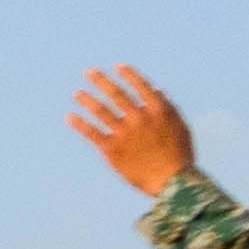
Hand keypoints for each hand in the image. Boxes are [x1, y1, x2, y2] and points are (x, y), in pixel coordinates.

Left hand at [65, 66, 200, 195]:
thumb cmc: (179, 154)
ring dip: (87, 100)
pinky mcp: (113, 150)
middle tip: (89, 72)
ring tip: (77, 93)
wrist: (171, 182)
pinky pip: (93, 133)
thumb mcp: (179, 126)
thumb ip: (166, 107)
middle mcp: (139, 118)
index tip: (118, 67)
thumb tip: (155, 89)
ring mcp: (125, 133)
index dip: (129, 75)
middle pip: (117, 94)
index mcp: (158, 111)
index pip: (141, 87)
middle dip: (101, 81)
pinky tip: (70, 116)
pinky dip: (80, 124)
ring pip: (102, 111)